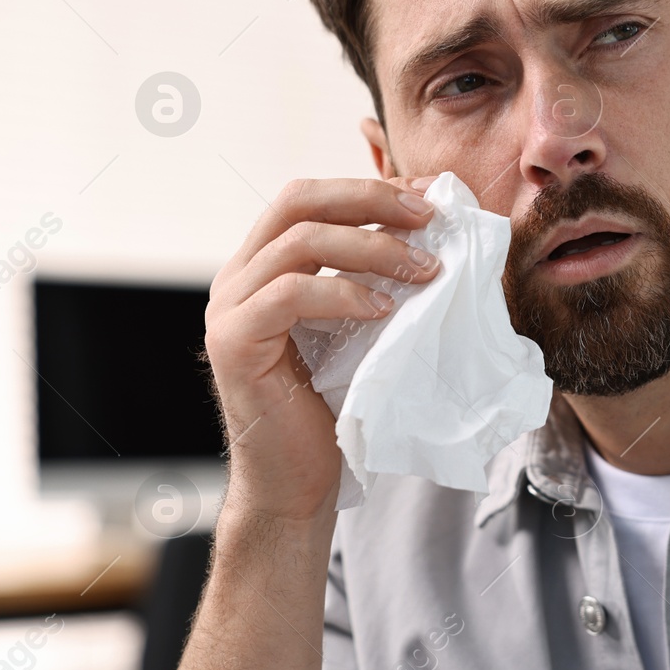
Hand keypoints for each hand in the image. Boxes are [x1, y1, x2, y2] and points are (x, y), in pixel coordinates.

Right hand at [204, 176, 442, 523]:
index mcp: (266, 265)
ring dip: (373, 247)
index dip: (370, 188)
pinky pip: (291, 294)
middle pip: (298, 200)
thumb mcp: (364, 328)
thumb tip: (439, 237)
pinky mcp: (234, 342)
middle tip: (429, 217)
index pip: (311, 197)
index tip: (429, 196)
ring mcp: (230, 307)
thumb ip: (378, 280)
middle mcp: (240, 276)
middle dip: (371, 199)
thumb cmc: (337, 406)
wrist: (298, 482)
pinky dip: (345, 293)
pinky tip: (386, 309)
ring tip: (426, 270)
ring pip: (299, 241)